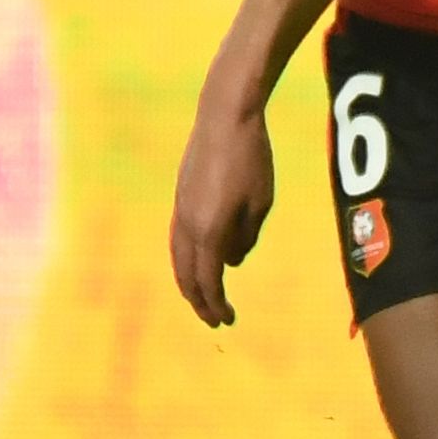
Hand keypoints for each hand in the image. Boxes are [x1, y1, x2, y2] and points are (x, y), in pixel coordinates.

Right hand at [170, 97, 276, 326]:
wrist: (224, 118)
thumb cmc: (251, 161)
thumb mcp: (260, 205)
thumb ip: (245, 239)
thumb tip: (230, 262)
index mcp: (209, 231)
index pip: (209, 281)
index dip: (217, 305)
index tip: (228, 320)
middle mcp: (187, 225)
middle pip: (187, 275)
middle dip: (199, 301)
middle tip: (214, 319)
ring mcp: (179, 209)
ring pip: (177, 258)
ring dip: (188, 282)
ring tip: (200, 297)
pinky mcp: (179, 196)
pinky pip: (177, 239)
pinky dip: (185, 259)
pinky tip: (196, 261)